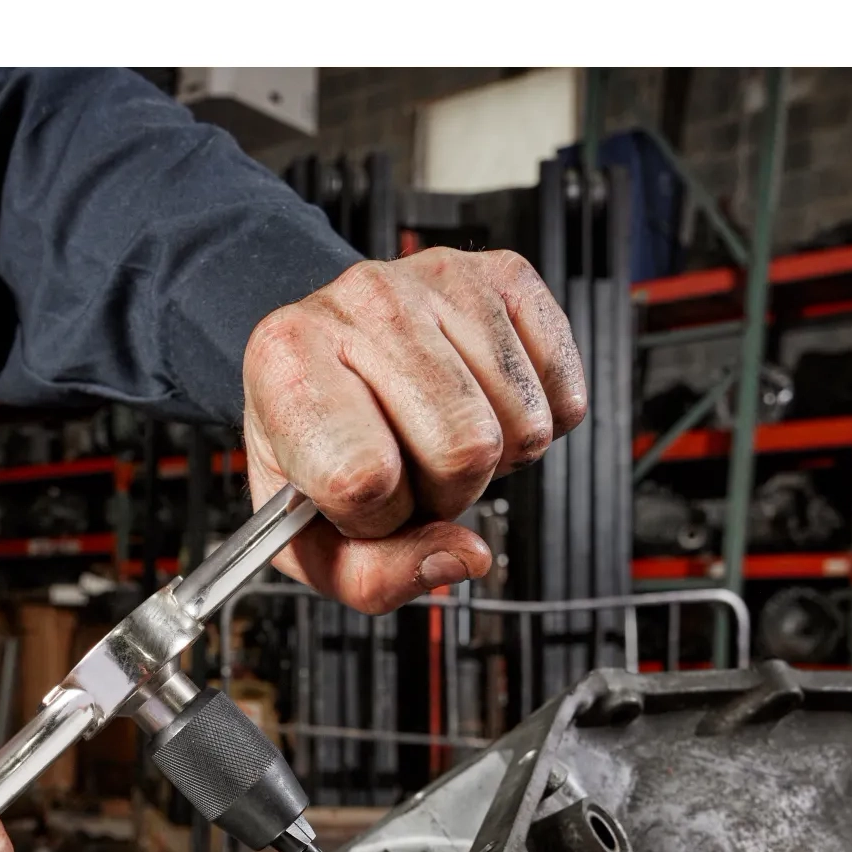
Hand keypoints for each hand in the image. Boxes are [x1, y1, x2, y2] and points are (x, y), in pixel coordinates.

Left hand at [242, 248, 586, 612]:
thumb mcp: (304, 535)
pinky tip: (485, 406)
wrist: (323, 355)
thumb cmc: (313, 445)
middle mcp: (363, 303)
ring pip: (523, 426)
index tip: (359, 501)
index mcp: (288, 363)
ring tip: (442, 436)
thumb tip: (464, 558)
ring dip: (494, 460)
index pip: (364, 476)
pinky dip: (537, 424)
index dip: (375, 517)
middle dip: (446, 492)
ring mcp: (438, 281)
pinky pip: (564, 394)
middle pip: (464, 449)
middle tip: (413, 472)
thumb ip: (373, 576)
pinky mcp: (505, 276)